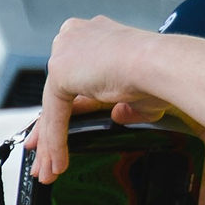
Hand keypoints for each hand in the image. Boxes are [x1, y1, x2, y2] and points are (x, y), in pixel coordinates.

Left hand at [30, 17, 173, 180]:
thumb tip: (118, 115)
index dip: (65, 107)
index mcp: (95, 36)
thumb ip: (126, 103)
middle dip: (46, 129)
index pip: (72, 78)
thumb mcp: (141, 93)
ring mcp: (65, 53)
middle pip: (55, 94)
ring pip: (51, 107)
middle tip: (41, 153)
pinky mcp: (60, 73)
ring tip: (48, 169)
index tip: (58, 127)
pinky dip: (56, 141)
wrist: (163, 65)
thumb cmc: (162, 72)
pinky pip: (54, 115)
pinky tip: (58, 162)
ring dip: (49, 142)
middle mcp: (75, 39)